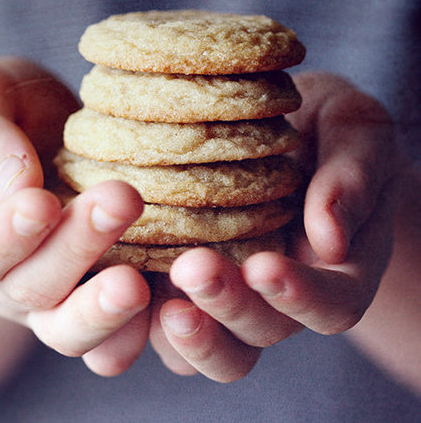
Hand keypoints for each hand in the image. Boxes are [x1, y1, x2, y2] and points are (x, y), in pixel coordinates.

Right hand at [0, 58, 150, 375]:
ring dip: (106, 313)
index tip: (41, 203)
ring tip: (136, 285)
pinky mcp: (105, 292)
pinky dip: (146, 327)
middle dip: (77, 251)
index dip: (4, 237)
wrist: (52, 129)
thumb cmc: (10, 110)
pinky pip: (122, 330)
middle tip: (121, 202)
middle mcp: (8, 278)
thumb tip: (17, 188)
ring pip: (74, 331)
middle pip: (33, 290)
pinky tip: (175, 305)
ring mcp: (58, 293)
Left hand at [149, 73, 395, 381]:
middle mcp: (280, 295)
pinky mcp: (184, 279)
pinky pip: (164, 318)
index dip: (300, 296)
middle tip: (193, 268)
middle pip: (260, 333)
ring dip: (186, 332)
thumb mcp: (356, 133)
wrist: (287, 128)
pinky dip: (143, 318)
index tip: (265, 266)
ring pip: (212, 345)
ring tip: (154, 297)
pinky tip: (119, 279)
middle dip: (228, 308)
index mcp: (335, 270)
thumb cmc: (328, 128)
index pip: (330, 305)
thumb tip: (330, 239)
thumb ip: (354, 179)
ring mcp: (230, 292)